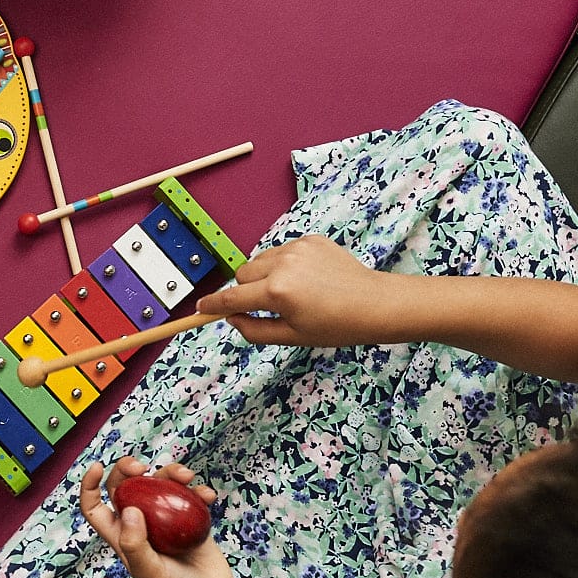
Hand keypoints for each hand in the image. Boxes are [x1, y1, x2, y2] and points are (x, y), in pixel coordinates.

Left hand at [81, 457, 233, 577]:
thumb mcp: (148, 571)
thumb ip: (135, 544)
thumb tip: (130, 510)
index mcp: (122, 535)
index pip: (96, 508)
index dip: (90, 486)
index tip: (97, 467)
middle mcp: (142, 524)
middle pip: (127, 487)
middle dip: (129, 469)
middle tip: (141, 466)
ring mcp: (167, 520)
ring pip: (161, 485)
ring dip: (171, 473)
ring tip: (186, 475)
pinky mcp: (191, 520)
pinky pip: (191, 496)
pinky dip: (198, 490)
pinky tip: (207, 496)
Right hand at [196, 236, 404, 347]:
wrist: (377, 304)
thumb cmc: (338, 326)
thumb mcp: (292, 337)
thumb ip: (254, 330)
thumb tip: (232, 318)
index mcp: (277, 292)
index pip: (232, 298)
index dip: (213, 305)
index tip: (200, 308)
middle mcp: (283, 264)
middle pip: (242, 274)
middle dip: (245, 291)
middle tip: (266, 307)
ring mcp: (297, 248)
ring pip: (260, 260)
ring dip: (263, 276)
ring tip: (291, 293)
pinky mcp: (310, 239)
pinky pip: (282, 251)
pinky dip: (284, 265)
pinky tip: (307, 279)